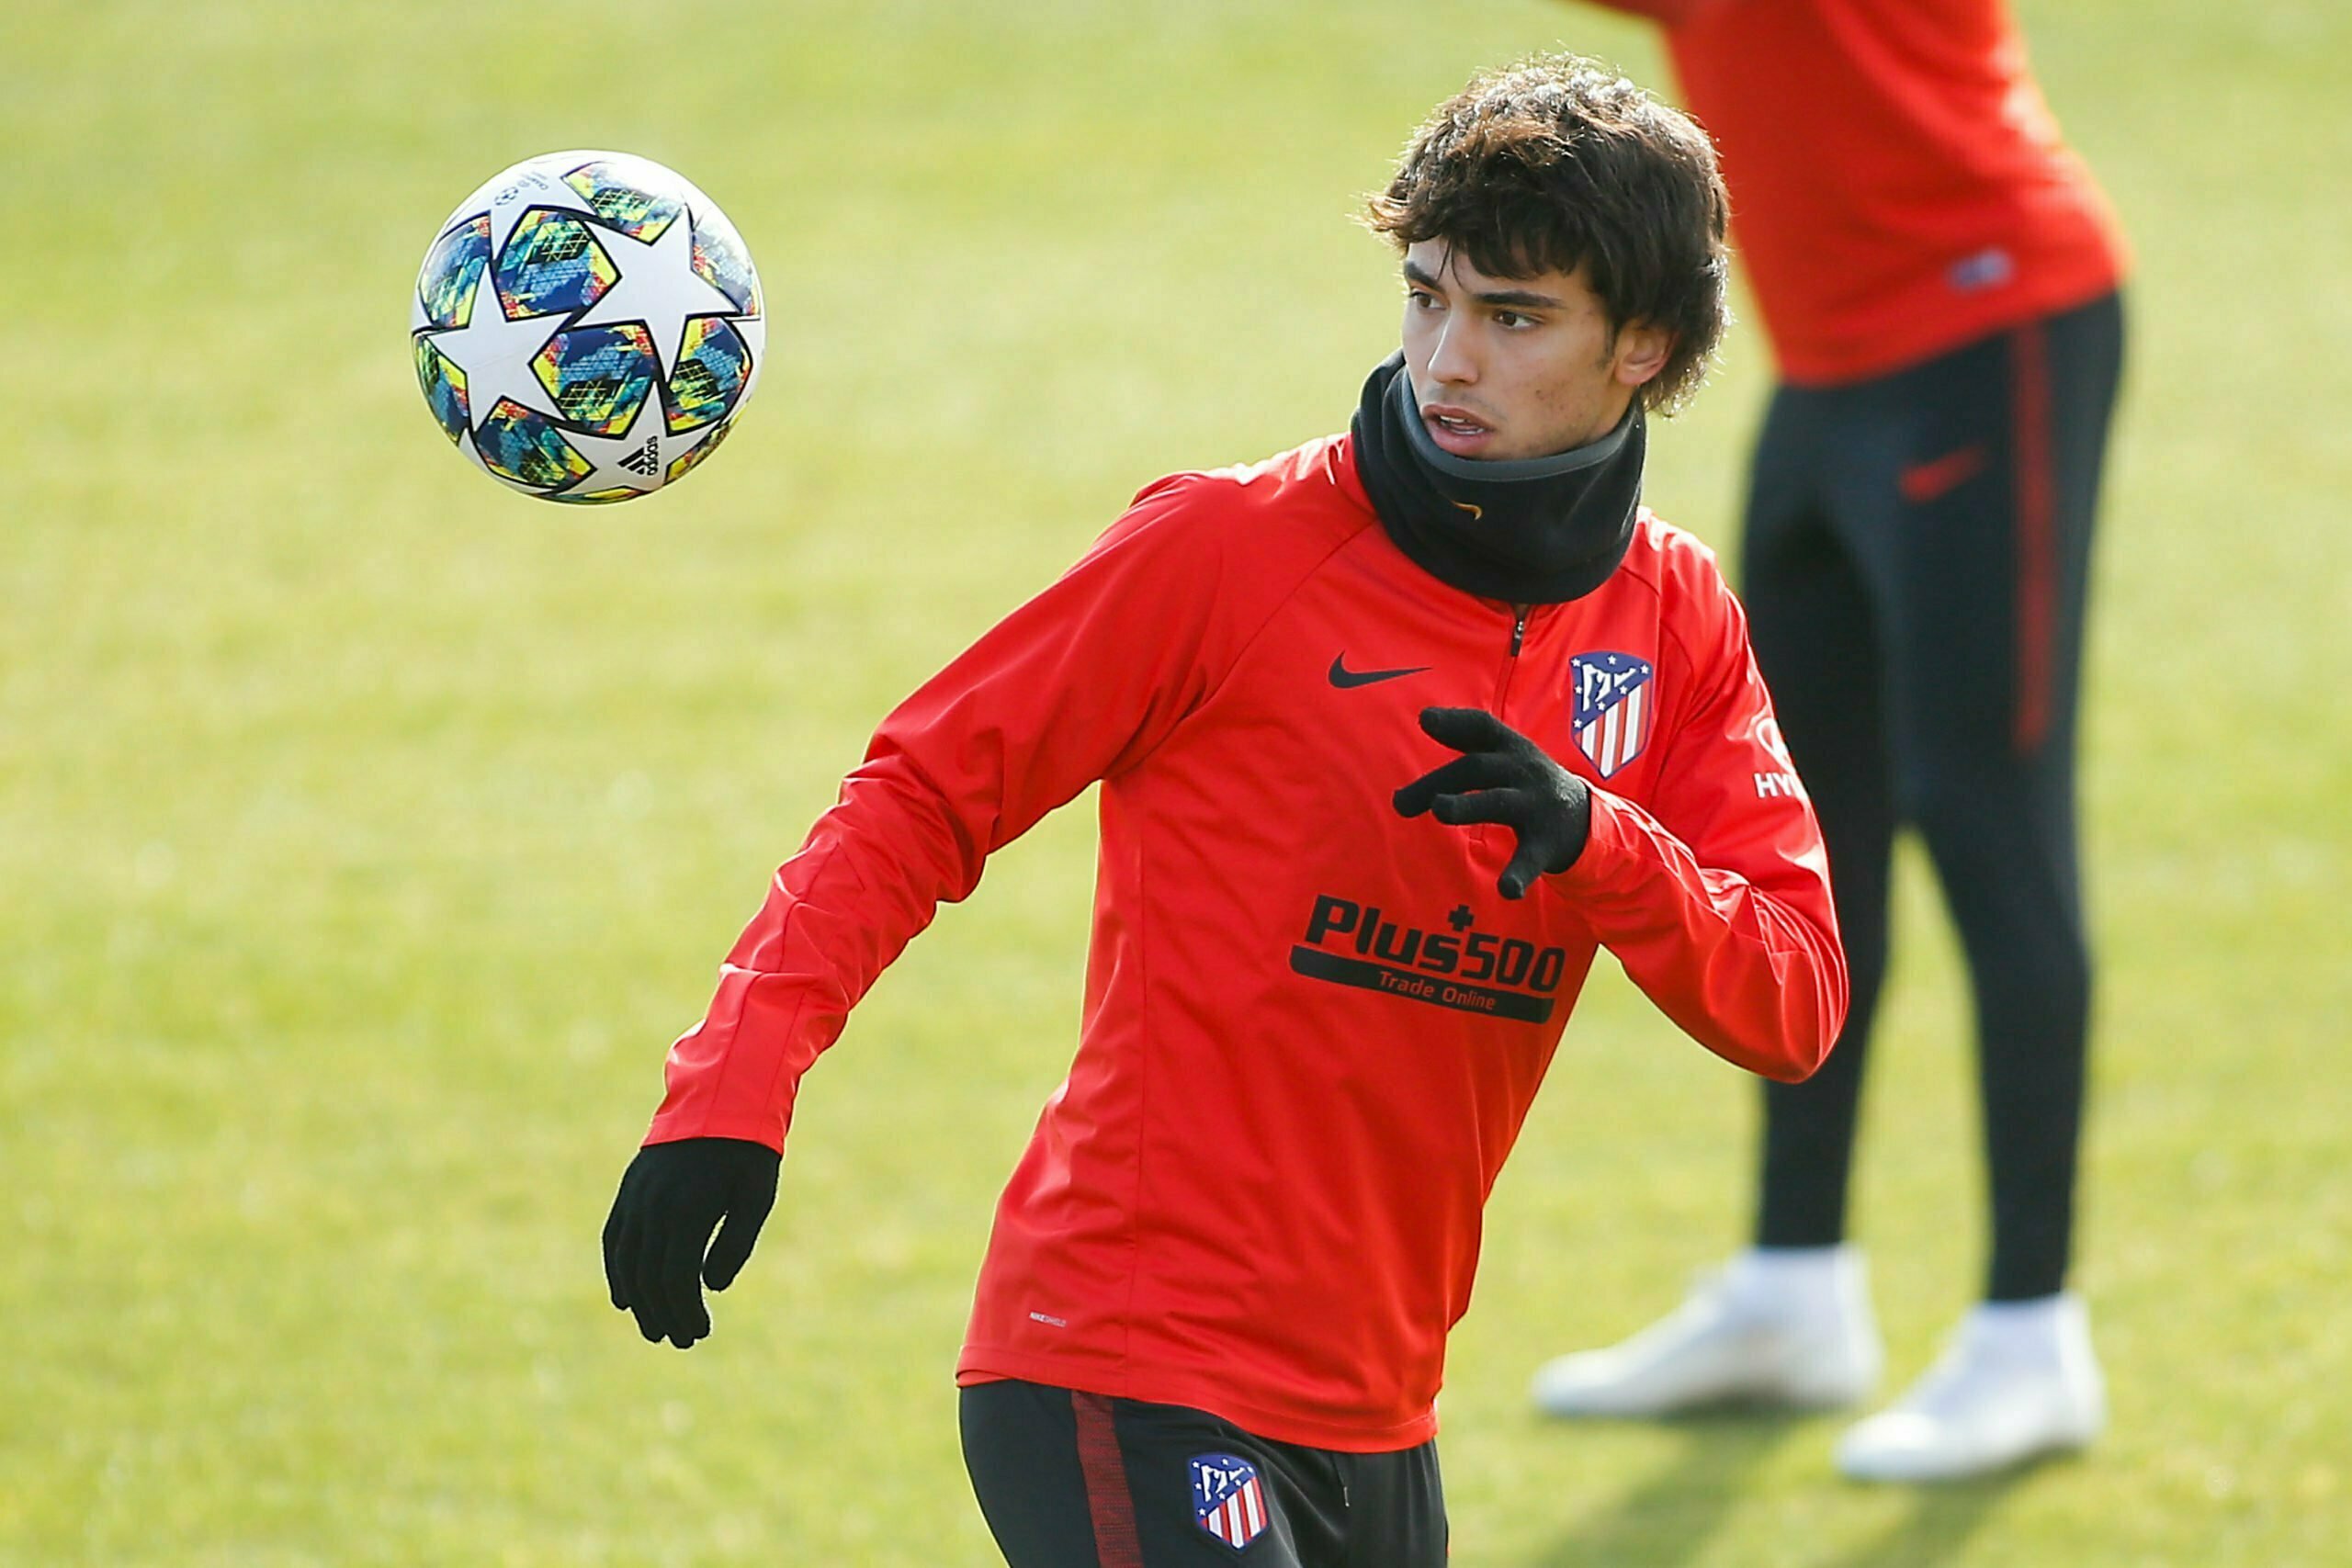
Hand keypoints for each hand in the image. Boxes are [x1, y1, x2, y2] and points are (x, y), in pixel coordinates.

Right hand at [602, 1136, 779, 1347]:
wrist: (721, 1097)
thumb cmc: (748, 1152)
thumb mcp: (755, 1197)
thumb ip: (734, 1244)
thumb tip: (710, 1287)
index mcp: (688, 1209)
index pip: (676, 1278)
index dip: (686, 1311)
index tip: (701, 1333)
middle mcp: (653, 1205)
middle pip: (649, 1277)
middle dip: (663, 1314)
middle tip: (682, 1341)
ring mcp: (636, 1197)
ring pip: (627, 1262)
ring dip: (639, 1301)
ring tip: (655, 1329)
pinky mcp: (630, 1190)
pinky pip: (614, 1238)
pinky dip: (617, 1270)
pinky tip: (624, 1298)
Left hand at [1393, 707, 1591, 898]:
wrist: (1586, 819)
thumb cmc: (1527, 781)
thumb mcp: (1505, 753)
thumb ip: (1466, 735)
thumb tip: (1424, 715)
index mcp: (1511, 749)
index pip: (1483, 728)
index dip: (1456, 722)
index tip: (1425, 720)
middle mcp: (1524, 772)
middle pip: (1477, 768)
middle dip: (1438, 782)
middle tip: (1400, 803)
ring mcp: (1536, 807)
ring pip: (1499, 802)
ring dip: (1468, 805)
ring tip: (1440, 810)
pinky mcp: (1546, 843)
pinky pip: (1530, 858)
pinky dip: (1519, 874)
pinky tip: (1506, 890)